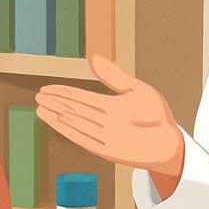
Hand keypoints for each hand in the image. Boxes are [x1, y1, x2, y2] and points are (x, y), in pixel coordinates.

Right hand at [35, 55, 183, 182]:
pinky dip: (70, 130)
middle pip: (74, 109)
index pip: (81, 97)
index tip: (46, 88)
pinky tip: (58, 121)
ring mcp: (104, 135)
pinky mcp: (107, 150)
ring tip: (40, 107)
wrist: (171, 141)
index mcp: (110, 106)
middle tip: (38, 96)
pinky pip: (84, 138)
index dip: (63, 92)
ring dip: (58, 116)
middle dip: (56, 102)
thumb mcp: (136, 90)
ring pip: (76, 123)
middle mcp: (103, 121)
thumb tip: (93, 58)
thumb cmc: (156, 115)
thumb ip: (114, 77)